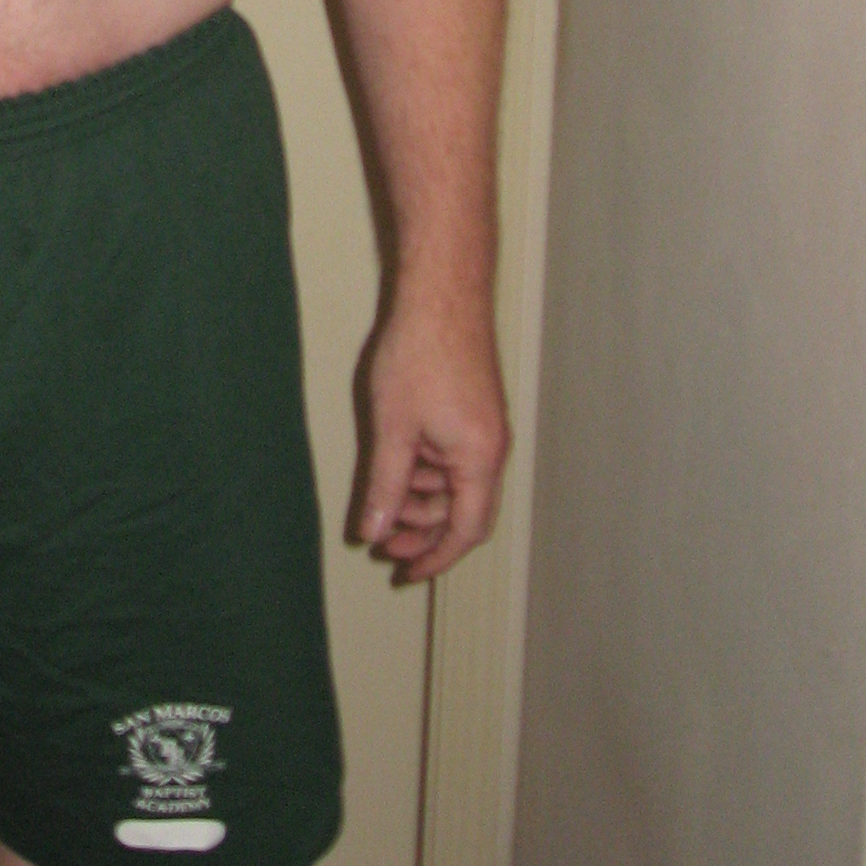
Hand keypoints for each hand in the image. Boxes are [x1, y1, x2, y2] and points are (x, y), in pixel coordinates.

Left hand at [350, 296, 508, 585]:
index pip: (466, 530)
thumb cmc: (419, 354)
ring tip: (383, 501)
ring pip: (456, 483)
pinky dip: (426, 469)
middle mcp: (491, 448)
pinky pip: (454, 456)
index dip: (436, 557)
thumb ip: (385, 486)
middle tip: (382, 540)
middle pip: (464, 511)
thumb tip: (374, 532)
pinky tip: (396, 464)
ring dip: (421, 498)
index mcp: (480, 459)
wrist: (442, 292)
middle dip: (423, 530)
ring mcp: (484, 427)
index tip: (406, 573)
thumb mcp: (393, 428)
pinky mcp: (473, 409)